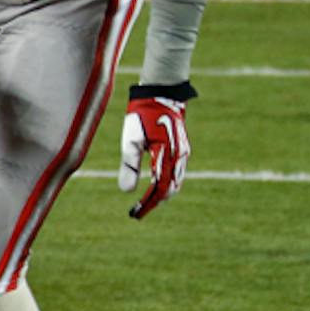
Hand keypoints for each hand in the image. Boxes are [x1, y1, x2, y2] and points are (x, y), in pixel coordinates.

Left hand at [118, 84, 192, 219]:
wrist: (161, 96)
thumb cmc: (142, 117)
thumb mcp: (131, 140)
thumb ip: (129, 165)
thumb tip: (126, 191)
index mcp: (167, 155)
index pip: (158, 188)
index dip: (148, 203)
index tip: (135, 213)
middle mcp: (179, 157)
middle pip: (169, 189)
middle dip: (154, 202)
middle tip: (137, 212)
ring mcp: (183, 154)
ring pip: (175, 182)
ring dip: (162, 195)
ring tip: (145, 204)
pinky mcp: (181, 150)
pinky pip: (176, 173)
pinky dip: (167, 184)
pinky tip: (155, 189)